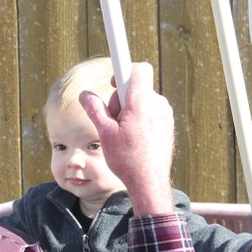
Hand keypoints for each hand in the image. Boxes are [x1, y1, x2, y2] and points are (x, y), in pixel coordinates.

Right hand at [78, 62, 174, 214]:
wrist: (149, 182)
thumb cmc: (127, 159)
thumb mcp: (105, 133)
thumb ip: (95, 109)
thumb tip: (84, 95)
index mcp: (141, 103)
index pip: (138, 69)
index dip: (123, 70)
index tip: (113, 80)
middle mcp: (157, 104)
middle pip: (136, 87)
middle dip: (121, 99)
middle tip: (113, 121)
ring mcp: (165, 114)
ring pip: (143, 100)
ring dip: (131, 110)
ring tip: (123, 134)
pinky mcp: (167, 123)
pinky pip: (151, 111)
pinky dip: (140, 119)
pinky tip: (134, 138)